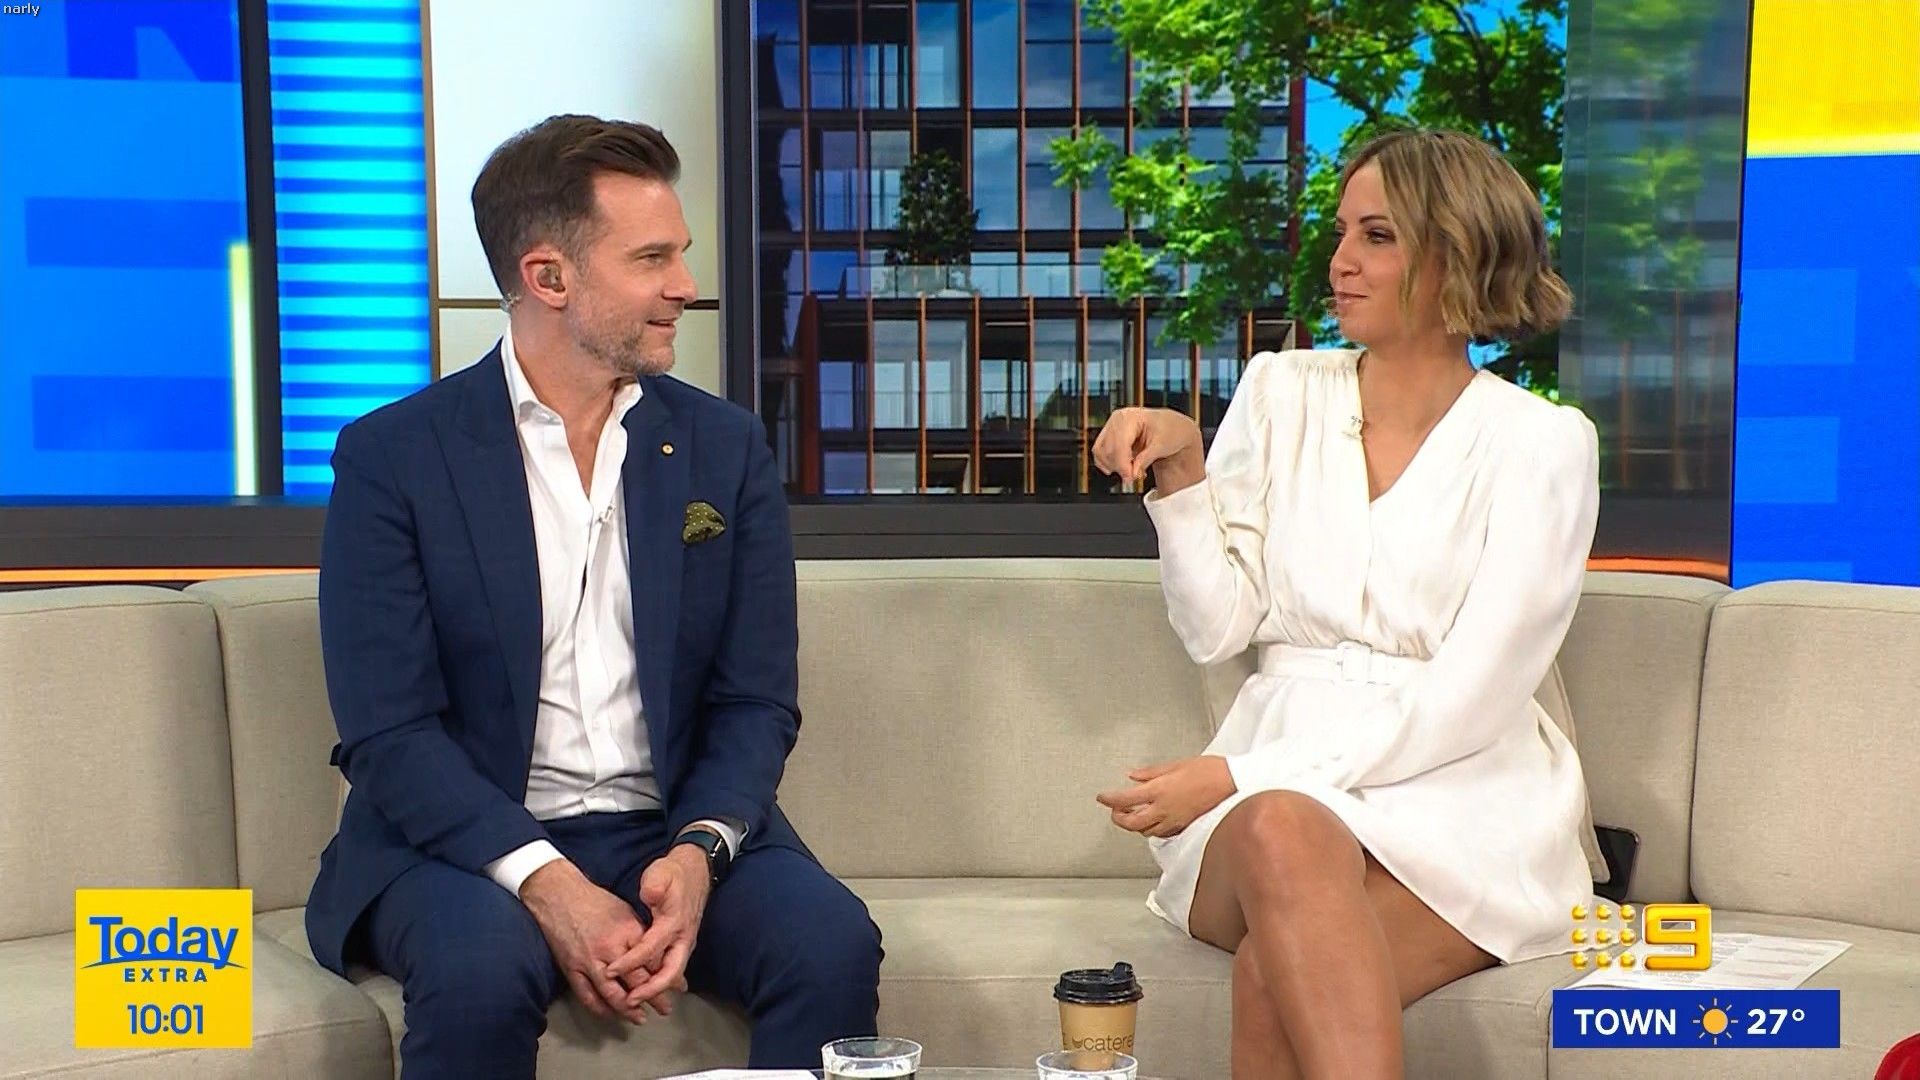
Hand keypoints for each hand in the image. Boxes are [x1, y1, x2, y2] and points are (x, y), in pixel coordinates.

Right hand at [519, 860, 659, 1024]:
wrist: (558, 895)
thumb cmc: (594, 901)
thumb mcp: (626, 911)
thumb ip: (640, 935)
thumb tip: (656, 955)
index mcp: (628, 932)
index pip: (652, 961)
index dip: (667, 976)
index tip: (678, 986)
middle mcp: (611, 949)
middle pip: (637, 981)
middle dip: (654, 998)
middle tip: (665, 1008)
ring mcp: (589, 961)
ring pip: (613, 994)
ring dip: (629, 1010)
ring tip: (640, 1018)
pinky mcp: (571, 969)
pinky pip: (587, 996)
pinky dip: (600, 1009)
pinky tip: (611, 1015)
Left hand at [605, 843, 711, 1015]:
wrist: (696, 869)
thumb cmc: (675, 873)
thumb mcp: (662, 873)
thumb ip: (655, 885)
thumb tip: (650, 895)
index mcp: (675, 922)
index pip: (651, 949)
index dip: (630, 962)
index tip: (610, 970)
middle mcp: (683, 937)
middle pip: (670, 972)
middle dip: (650, 990)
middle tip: (630, 1001)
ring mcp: (684, 942)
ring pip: (672, 973)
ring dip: (655, 989)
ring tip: (635, 1000)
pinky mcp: (681, 943)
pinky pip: (671, 967)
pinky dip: (659, 980)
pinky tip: (646, 988)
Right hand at [1092, 407, 1204, 492]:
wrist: (1172, 426)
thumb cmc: (1170, 430)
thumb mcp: (1161, 446)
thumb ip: (1145, 460)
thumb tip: (1132, 473)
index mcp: (1131, 417)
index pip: (1119, 444)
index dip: (1123, 464)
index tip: (1131, 478)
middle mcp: (1118, 419)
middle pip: (1108, 449)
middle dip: (1120, 467)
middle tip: (1134, 477)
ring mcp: (1112, 426)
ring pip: (1101, 452)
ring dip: (1114, 466)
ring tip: (1132, 471)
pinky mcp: (1109, 435)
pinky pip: (1100, 452)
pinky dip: (1109, 463)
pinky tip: (1123, 468)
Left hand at [1096, 756, 1236, 837]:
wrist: (1235, 784)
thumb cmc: (1210, 771)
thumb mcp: (1177, 764)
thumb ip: (1152, 772)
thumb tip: (1134, 776)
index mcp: (1159, 791)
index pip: (1125, 799)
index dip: (1109, 799)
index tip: (1102, 797)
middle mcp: (1164, 810)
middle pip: (1132, 823)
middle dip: (1119, 818)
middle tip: (1114, 811)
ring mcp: (1175, 821)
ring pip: (1146, 831)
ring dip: (1135, 824)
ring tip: (1133, 814)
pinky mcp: (1185, 827)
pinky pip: (1162, 833)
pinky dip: (1153, 828)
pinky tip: (1154, 820)